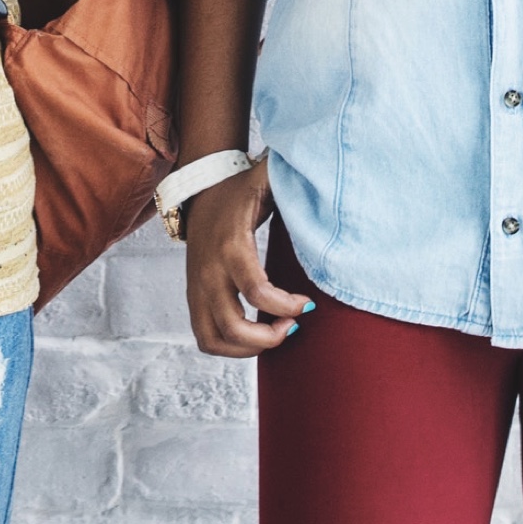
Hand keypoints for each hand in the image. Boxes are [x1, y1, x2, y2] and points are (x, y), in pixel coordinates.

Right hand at [185, 161, 313, 357]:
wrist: (199, 188)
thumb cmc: (240, 188)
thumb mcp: (267, 179)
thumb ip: (295, 179)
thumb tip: (328, 174)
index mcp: (230, 245)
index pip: (257, 291)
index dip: (287, 306)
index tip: (308, 302)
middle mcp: (209, 271)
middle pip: (233, 327)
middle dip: (269, 337)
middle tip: (293, 324)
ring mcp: (198, 286)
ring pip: (214, 339)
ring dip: (248, 348)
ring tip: (275, 332)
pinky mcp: (194, 296)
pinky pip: (205, 336)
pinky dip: (230, 346)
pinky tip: (256, 333)